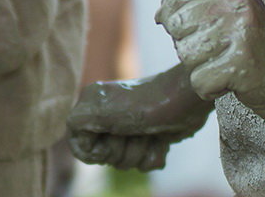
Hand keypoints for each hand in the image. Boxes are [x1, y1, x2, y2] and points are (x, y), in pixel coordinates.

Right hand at [67, 66, 213, 170]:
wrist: (186, 102)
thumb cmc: (144, 104)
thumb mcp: (103, 112)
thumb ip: (79, 122)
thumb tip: (78, 140)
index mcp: (91, 107)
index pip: (80, 144)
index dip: (95, 152)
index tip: (110, 140)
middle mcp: (107, 116)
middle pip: (103, 156)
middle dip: (122, 151)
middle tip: (134, 133)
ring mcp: (128, 128)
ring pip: (124, 162)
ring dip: (139, 153)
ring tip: (150, 135)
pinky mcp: (148, 137)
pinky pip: (143, 163)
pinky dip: (153, 156)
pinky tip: (161, 142)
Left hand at [157, 0, 264, 127]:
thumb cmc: (254, 43)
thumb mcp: (228, 11)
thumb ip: (193, 6)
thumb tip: (158, 15)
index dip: (173, 19)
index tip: (196, 31)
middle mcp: (238, 2)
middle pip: (177, 27)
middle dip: (189, 45)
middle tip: (219, 51)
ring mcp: (242, 33)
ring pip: (185, 55)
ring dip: (201, 68)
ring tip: (227, 64)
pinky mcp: (242, 65)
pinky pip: (199, 81)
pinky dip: (210, 89)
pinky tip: (232, 82)